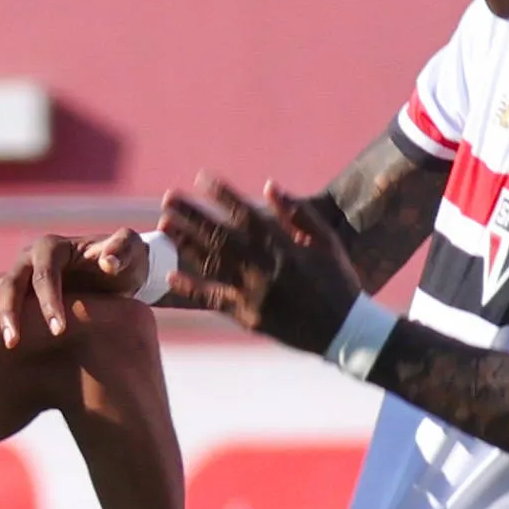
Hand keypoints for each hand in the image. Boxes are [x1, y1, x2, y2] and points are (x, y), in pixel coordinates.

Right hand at [0, 229, 147, 352]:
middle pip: (13, 283)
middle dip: (12, 311)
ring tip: (9, 345)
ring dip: (2, 319)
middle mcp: (31, 258)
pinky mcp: (22, 293)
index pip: (45, 274)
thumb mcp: (132, 250)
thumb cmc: (124, 260)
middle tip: (15, 342)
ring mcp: (23, 275)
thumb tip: (108, 262)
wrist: (117, 272)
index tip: (58, 331)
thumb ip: (123, 250)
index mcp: (52, 246)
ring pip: (2, 293)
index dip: (49, 301)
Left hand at [159, 173, 363, 354]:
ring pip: (212, 263)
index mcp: (282, 246)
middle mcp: (263, 267)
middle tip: (169, 197)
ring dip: (186, 243)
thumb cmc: (336, 281)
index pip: (245, 213)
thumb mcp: (325, 242)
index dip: (222, 194)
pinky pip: (214, 301)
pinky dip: (192, 289)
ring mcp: (252, 292)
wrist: (343, 330)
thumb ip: (298, 214)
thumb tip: (269, 186)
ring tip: (166, 225)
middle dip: (193, 214)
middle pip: (220, 235)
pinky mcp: (247, 316)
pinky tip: (171, 276)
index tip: (201, 178)